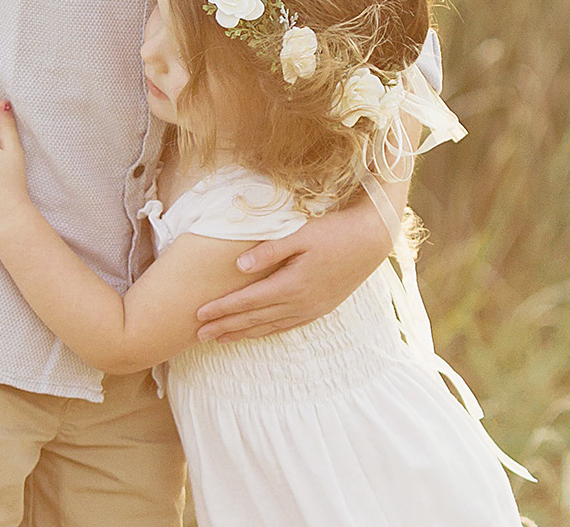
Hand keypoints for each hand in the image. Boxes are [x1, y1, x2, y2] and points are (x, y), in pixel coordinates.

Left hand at [195, 198, 385, 342]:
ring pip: (269, 326)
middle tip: (198, 335)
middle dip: (225, 326)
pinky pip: (286, 325)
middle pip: (254, 318)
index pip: (248, 301)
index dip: (222, 309)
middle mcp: (300, 303)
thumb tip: (240, 266)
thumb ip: (270, 251)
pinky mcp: (319, 308)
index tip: (198, 314)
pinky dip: (266, 330)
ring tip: (220, 339)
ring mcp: (311, 308)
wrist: (372, 240)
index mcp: (292, 285)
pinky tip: (256, 332)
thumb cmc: (335, 232)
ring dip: (243, 333)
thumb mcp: (302, 235)